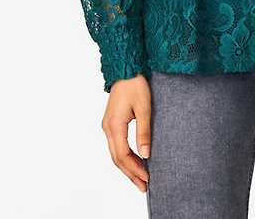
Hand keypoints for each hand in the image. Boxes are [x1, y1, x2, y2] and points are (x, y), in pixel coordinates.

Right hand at [101, 75, 151, 192]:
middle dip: (130, 173)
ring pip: (115, 154)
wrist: (125, 68)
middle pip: (117, 159)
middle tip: (144, 186)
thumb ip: (143, 131)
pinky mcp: (111, 123)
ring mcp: (107, 125)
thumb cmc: (135, 84)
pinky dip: (125, 156)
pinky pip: (116, 145)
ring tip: (140, 178)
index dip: (134, 169)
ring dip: (127, 167)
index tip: (147, 178)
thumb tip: (145, 154)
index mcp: (114, 125)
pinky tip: (135, 160)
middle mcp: (107, 128)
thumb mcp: (144, 107)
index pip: (123, 155)